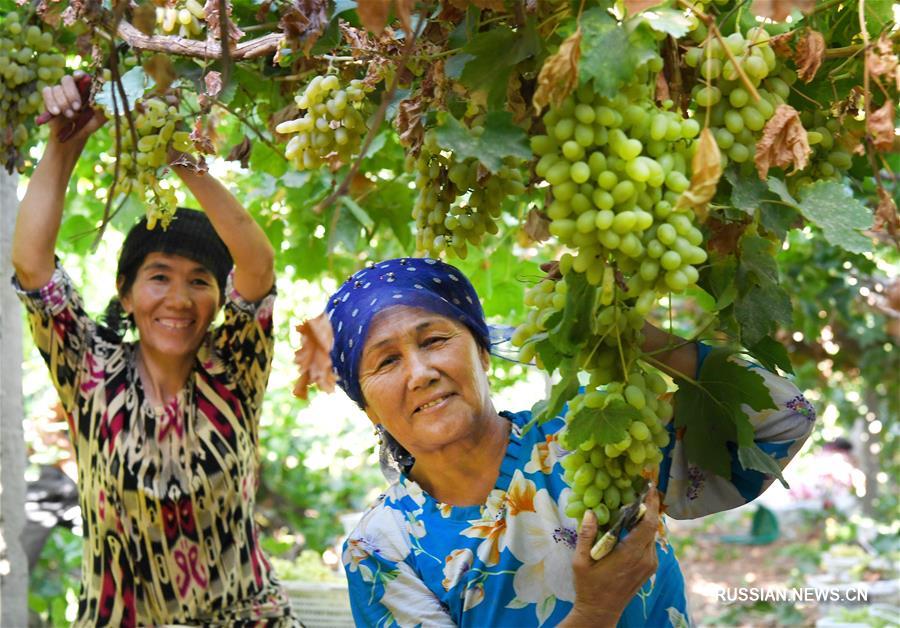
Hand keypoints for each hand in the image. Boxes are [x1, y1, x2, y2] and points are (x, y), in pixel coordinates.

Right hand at [40, 72, 104, 144]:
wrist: (71, 138)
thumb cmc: (86, 125)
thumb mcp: (98, 120)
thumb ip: (103, 110)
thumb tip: (107, 100)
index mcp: (84, 89)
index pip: (81, 76)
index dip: (80, 74)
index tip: (80, 77)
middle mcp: (71, 87)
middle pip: (67, 79)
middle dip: (72, 93)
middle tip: (77, 108)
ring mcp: (58, 92)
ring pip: (57, 88)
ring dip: (64, 103)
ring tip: (71, 116)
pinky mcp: (48, 97)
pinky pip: (46, 92)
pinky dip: (51, 102)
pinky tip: (56, 112)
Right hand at [563, 488, 660, 626]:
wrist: (600, 612)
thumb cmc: (588, 587)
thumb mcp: (580, 561)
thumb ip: (586, 536)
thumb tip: (590, 512)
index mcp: (630, 555)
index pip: (648, 525)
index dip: (651, 505)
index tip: (650, 488)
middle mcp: (645, 559)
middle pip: (652, 527)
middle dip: (649, 507)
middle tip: (641, 489)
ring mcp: (649, 565)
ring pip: (652, 535)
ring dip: (646, 519)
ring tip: (635, 503)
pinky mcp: (649, 568)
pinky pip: (650, 543)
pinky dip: (644, 530)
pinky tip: (632, 524)